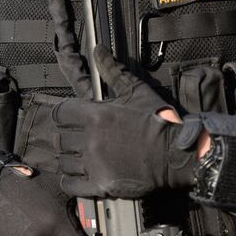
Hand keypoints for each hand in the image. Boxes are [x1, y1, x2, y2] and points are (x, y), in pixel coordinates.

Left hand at [52, 51, 205, 197]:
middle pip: (59, 139)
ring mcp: (94, 164)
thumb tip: (98, 50)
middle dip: (65, 137)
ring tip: (78, 157)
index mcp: (95, 116)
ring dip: (68, 159)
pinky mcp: (100, 185)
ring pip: (63, 162)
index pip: (60, 113)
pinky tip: (77, 177)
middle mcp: (90, 140)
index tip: (69, 118)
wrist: (176, 154)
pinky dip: (71, 182)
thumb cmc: (157, 121)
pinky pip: (71, 185)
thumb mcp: (136, 90)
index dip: (63, 115)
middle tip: (74, 139)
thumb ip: (113, 70)